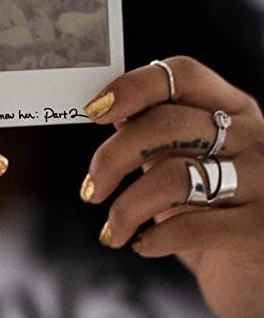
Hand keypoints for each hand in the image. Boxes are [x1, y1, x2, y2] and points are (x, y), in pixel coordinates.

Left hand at [80, 56, 263, 317]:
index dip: (131, 86)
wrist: (256, 265)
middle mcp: (251, 137)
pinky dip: (154, 237)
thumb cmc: (211, 205)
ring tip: (113, 227)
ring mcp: (262, 181)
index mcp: (231, 108)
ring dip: (127, 207)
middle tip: (92, 187)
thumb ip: (156, 132)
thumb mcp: (188, 158)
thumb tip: (106, 110)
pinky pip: (192, 226)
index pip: (181, 74)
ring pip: (174, 176)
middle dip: (113, 156)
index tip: (94, 110)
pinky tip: (142, 243)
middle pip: (166, 124)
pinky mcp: (260, 230)